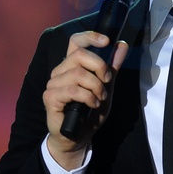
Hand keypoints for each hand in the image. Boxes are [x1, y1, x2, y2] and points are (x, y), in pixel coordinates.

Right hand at [42, 31, 127, 169]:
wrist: (80, 137)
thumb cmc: (91, 111)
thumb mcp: (107, 86)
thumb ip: (113, 66)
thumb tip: (122, 45)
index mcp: (72, 64)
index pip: (75, 40)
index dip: (90, 36)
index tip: (107, 41)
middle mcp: (60, 71)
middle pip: (80, 55)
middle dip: (100, 68)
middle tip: (107, 82)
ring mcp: (53, 84)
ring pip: (78, 74)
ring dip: (96, 87)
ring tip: (100, 99)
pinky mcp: (50, 98)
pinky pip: (73, 90)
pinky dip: (89, 98)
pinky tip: (92, 105)